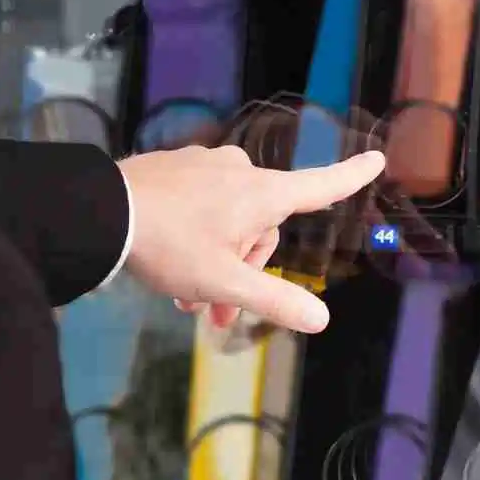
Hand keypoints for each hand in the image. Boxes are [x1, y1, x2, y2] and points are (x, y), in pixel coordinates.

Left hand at [117, 145, 384, 333]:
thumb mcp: (224, 282)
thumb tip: (322, 320)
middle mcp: (239, 169)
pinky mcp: (175, 166)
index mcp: (262, 194)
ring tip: (186, 299)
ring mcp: (205, 164)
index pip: (320, 186)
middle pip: (263, 225)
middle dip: (245, 269)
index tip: (378, 158)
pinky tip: (170, 263)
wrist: (100, 211)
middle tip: (215, 312)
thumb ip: (274, 301)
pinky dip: (195, 236)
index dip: (351, 177)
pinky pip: (201, 204)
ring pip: (229, 219)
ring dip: (217, 260)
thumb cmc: (169, 246)